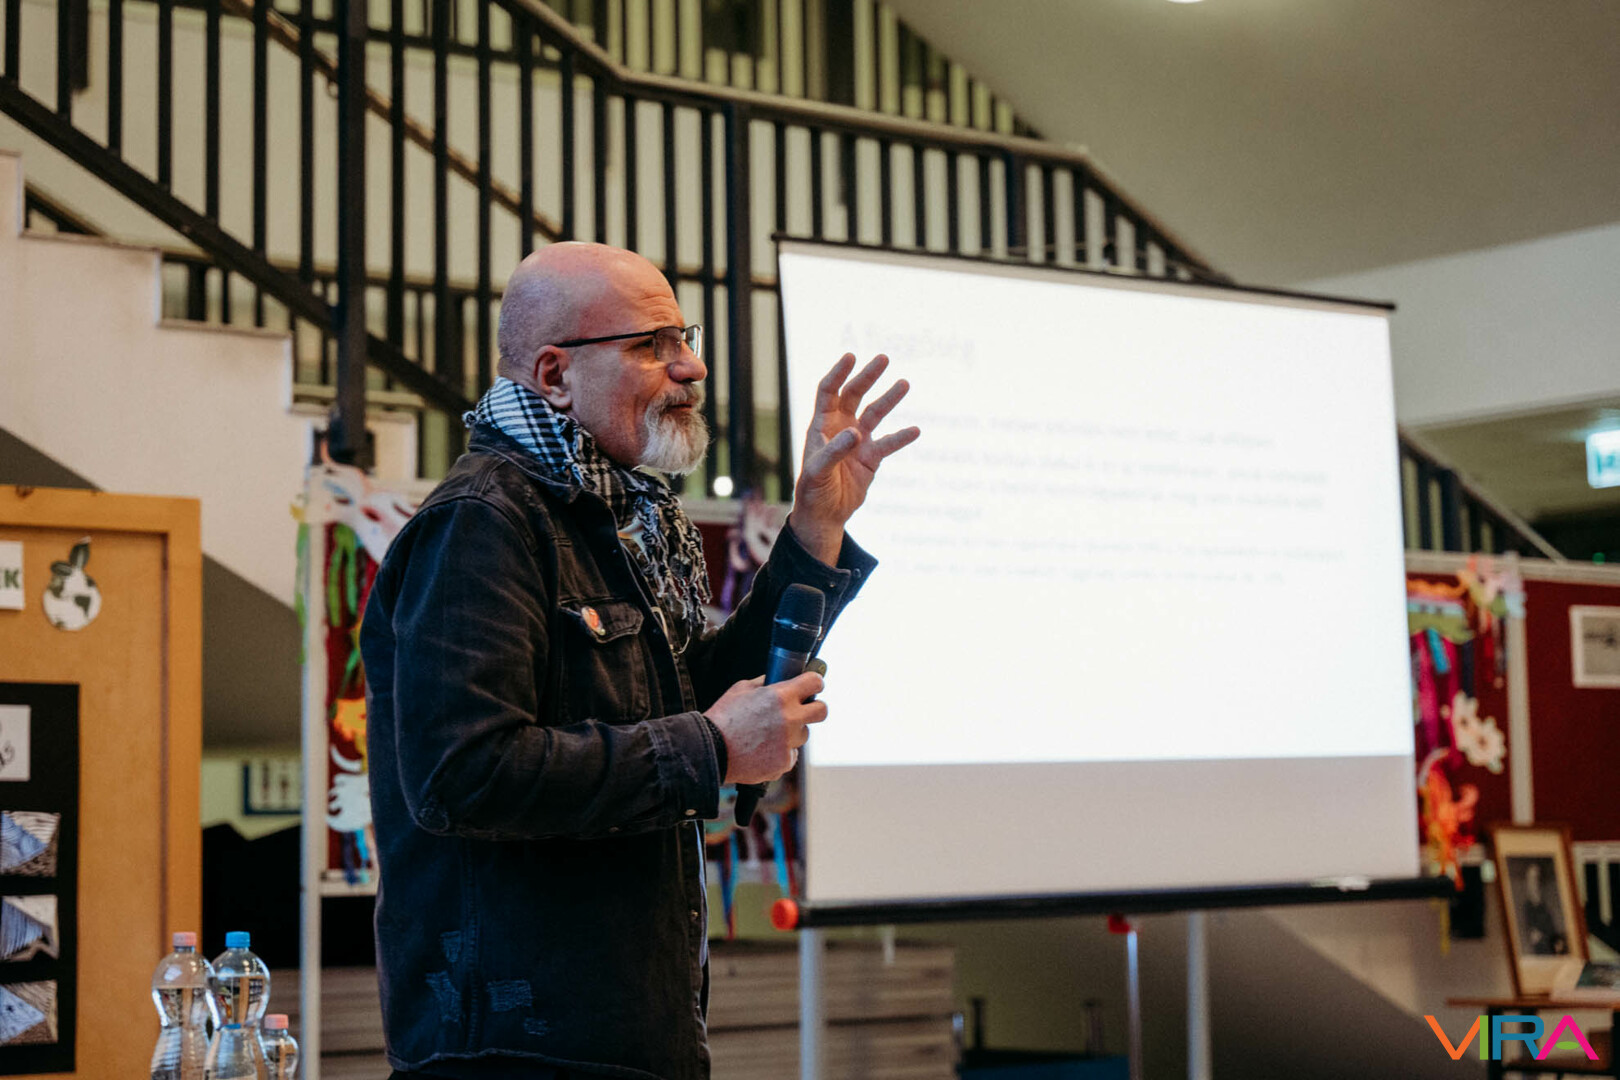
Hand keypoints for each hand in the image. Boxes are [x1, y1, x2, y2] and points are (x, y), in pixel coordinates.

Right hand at [704, 671, 827, 784]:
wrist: (710, 750)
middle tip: (801, 710)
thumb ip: (765, 683)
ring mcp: (789, 742)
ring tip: (767, 735)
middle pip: (822, 711)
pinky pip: (790, 755)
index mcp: (781, 696)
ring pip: (803, 734)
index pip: (815, 682)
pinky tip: (762, 750)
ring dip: (792, 733)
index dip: (814, 683)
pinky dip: (781, 753)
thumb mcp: (741, 689)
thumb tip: (780, 680)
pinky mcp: (784, 762)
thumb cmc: (723, 718)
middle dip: (814, 708)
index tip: (811, 686)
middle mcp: (790, 719)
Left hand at [789, 354, 919, 562]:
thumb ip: (834, 451)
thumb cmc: (813, 490)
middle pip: (854, 394)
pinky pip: (889, 444)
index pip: (829, 391)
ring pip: (875, 414)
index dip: (839, 373)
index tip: (851, 357)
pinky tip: (916, 430)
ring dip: (889, 399)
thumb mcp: (817, 471)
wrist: (825, 514)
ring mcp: (858, 441)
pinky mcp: (872, 458)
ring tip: (904, 383)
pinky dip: (901, 437)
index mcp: (821, 425)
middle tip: (884, 358)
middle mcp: (840, 427)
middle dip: (868, 376)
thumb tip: (855, 432)